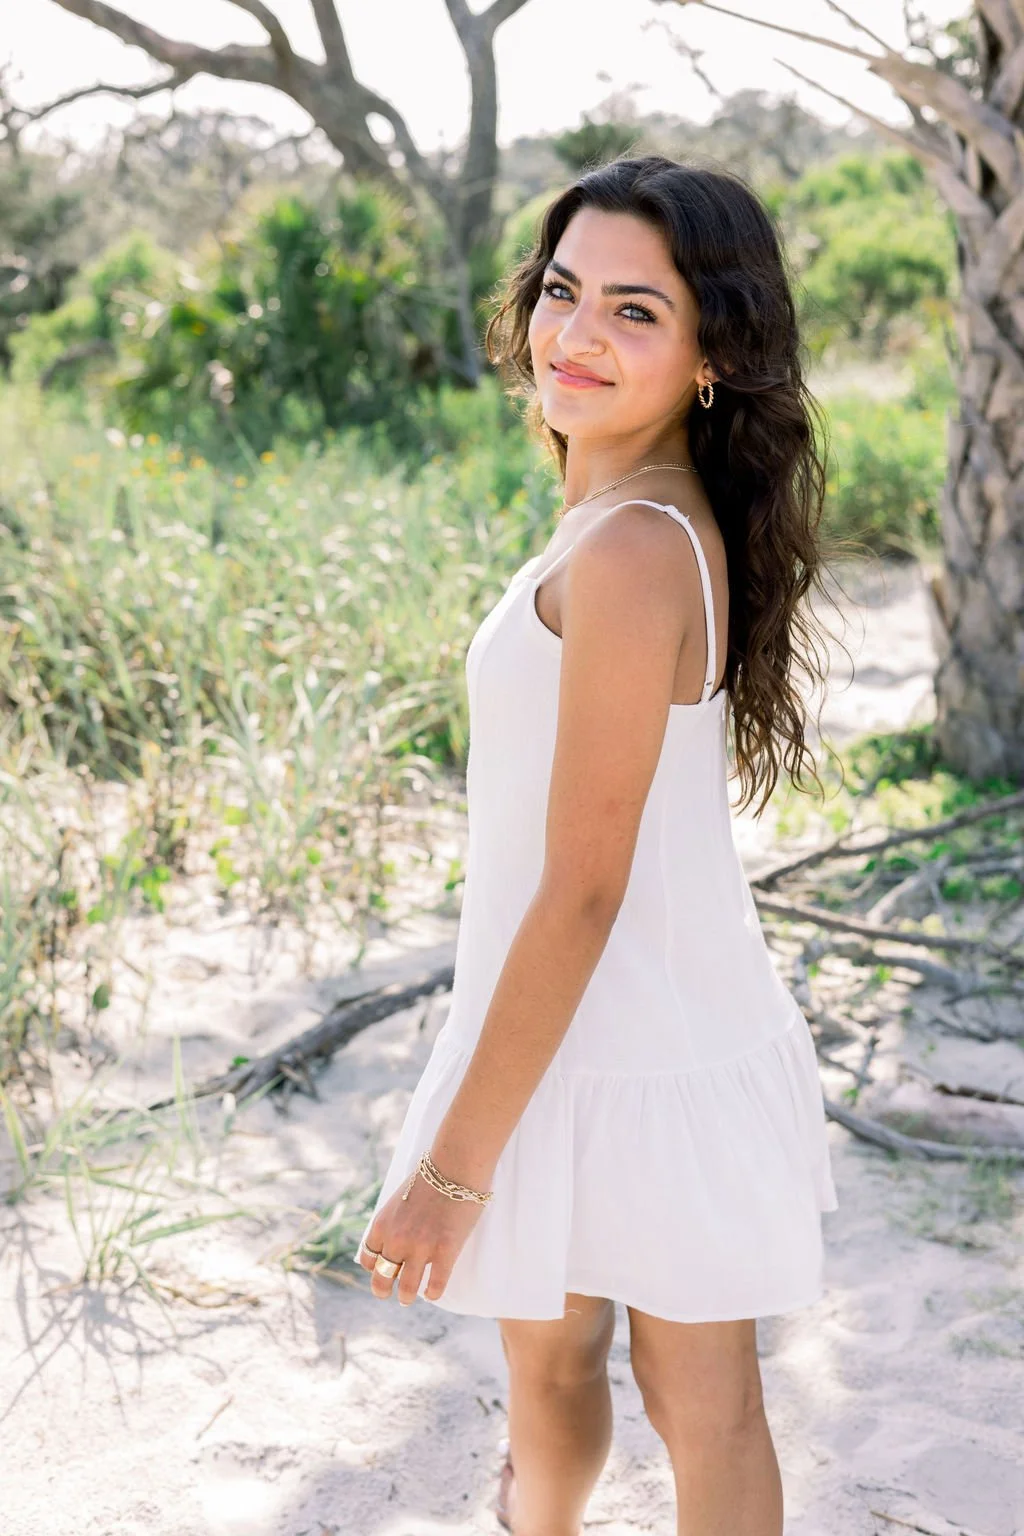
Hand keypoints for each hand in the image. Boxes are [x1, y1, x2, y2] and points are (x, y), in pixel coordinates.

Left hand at [357, 1163, 487, 1304]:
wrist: (455, 1164)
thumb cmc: (430, 1177)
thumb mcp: (399, 1199)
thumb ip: (393, 1222)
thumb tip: (393, 1240)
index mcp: (382, 1225)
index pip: (367, 1259)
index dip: (374, 1268)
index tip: (381, 1270)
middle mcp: (396, 1240)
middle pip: (381, 1278)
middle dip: (383, 1290)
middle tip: (390, 1294)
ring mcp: (421, 1247)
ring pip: (406, 1288)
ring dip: (406, 1296)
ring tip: (409, 1297)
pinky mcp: (445, 1251)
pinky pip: (435, 1286)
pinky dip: (432, 1293)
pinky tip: (433, 1292)